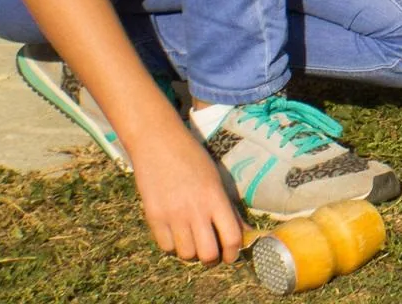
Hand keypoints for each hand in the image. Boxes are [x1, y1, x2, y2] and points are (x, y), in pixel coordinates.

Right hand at [132, 124, 247, 265]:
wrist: (158, 143)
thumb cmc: (193, 158)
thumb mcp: (217, 179)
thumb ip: (230, 208)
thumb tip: (247, 231)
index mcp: (216, 198)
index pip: (232, 238)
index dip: (234, 253)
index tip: (232, 255)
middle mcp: (195, 210)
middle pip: (208, 254)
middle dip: (213, 258)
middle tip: (212, 252)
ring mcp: (173, 215)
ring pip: (186, 254)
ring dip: (192, 252)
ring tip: (193, 240)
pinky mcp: (154, 217)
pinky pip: (166, 247)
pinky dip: (173, 246)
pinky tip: (177, 233)